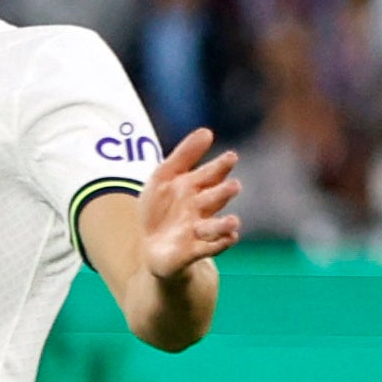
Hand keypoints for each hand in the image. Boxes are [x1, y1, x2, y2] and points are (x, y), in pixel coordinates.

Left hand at [139, 126, 241, 280]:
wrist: (149, 245)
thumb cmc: (160, 209)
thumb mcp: (163, 178)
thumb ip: (184, 155)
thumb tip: (207, 131)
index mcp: (196, 187)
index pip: (212, 174)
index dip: (220, 167)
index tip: (230, 158)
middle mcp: (202, 208)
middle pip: (216, 198)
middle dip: (223, 193)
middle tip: (232, 187)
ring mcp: (200, 230)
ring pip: (217, 226)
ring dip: (224, 224)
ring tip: (232, 221)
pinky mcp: (194, 251)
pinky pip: (209, 248)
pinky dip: (218, 244)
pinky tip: (228, 239)